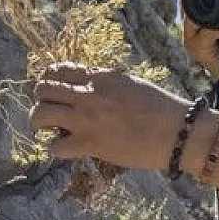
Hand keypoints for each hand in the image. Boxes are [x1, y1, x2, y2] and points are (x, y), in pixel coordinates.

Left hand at [30, 65, 190, 171]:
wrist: (178, 131)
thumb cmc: (162, 108)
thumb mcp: (130, 84)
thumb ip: (106, 84)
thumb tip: (89, 89)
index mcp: (100, 77)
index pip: (58, 70)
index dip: (50, 81)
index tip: (56, 93)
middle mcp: (88, 94)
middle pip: (43, 89)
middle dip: (42, 100)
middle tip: (53, 112)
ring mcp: (87, 119)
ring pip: (40, 114)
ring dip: (42, 122)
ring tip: (55, 130)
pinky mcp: (90, 144)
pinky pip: (55, 146)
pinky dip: (58, 149)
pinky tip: (70, 149)